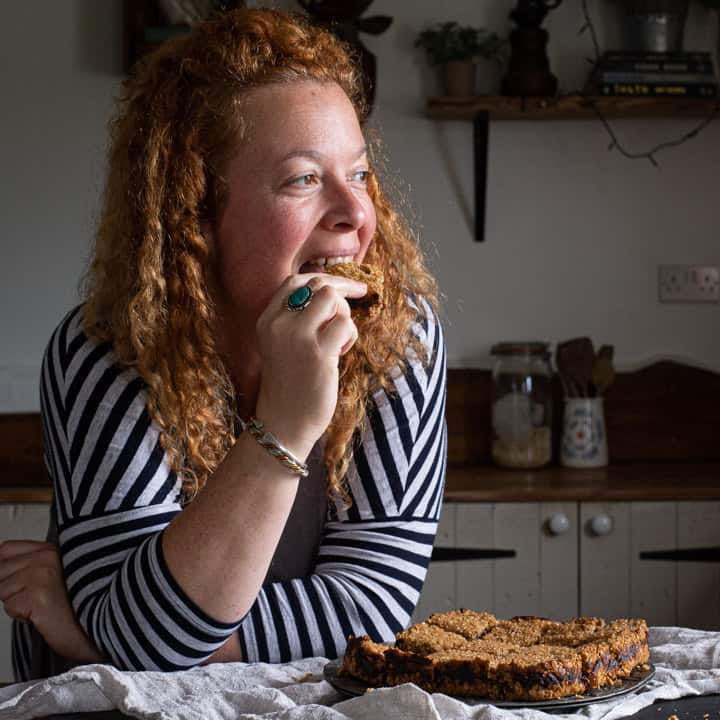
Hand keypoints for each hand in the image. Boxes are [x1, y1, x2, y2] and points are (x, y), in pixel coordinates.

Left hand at [0, 540, 103, 662]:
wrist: (102, 625)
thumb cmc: (79, 606)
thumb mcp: (57, 576)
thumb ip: (32, 565)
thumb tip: (1, 564)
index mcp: (52, 550)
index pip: (6, 549)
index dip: (4, 567)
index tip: (14, 582)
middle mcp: (46, 557)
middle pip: (0, 571)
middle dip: (10, 588)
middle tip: (36, 598)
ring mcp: (41, 575)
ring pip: (2, 590)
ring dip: (16, 603)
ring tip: (42, 606)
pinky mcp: (37, 596)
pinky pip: (9, 607)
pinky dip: (21, 616)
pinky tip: (42, 615)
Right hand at [255, 273, 366, 457]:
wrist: (283, 425)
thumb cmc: (291, 386)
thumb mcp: (283, 345)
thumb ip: (299, 319)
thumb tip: (335, 291)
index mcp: (267, 320)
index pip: (296, 281)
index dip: (325, 278)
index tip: (347, 285)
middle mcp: (279, 324)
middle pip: (319, 285)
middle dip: (344, 291)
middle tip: (360, 296)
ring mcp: (297, 337)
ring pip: (334, 300)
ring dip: (345, 317)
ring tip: (338, 343)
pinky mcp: (318, 353)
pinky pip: (345, 325)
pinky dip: (350, 337)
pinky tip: (340, 354)